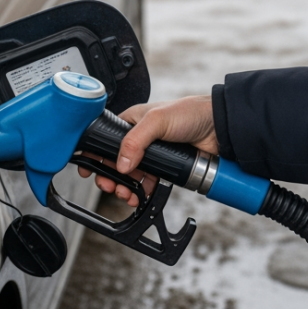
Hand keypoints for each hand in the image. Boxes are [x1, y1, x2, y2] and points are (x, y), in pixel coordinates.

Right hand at [77, 95, 218, 206]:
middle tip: (109, 186)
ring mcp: (151, 153)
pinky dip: (141, 191)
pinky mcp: (164, 167)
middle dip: (109, 176)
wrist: (219, 129)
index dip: (94, 154)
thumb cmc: (191, 113)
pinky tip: (141, 195)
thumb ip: (136, 140)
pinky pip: (146, 182)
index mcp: (132, 121)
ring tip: (126, 194)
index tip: (88, 168)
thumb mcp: (158, 120)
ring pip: (129, 175)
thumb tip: (121, 163)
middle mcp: (139, 137)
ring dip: (124, 187)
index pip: (105, 139)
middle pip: (115, 161)